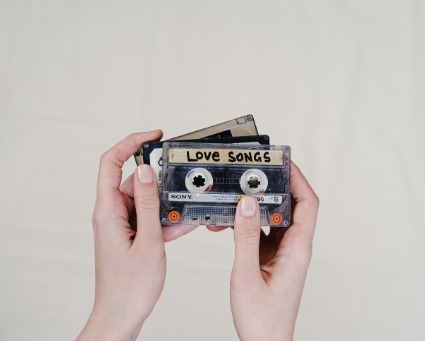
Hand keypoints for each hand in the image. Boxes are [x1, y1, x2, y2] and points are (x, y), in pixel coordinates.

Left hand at [77, 131, 195, 340]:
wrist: (122, 314)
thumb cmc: (130, 286)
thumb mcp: (149, 241)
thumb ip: (149, 204)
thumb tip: (147, 171)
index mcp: (108, 211)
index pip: (111, 162)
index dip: (131, 143)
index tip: (154, 136)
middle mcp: (112, 213)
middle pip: (136, 181)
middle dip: (162, 182)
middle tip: (184, 184)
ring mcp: (121, 223)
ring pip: (147, 200)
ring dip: (168, 205)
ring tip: (187, 213)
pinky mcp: (131, 233)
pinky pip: (150, 217)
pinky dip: (167, 220)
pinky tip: (184, 225)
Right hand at [230, 162, 318, 340]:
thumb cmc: (263, 319)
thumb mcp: (247, 274)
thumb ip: (245, 237)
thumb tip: (245, 203)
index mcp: (298, 250)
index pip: (308, 203)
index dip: (298, 178)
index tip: (283, 161)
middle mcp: (295, 248)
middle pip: (292, 205)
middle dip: (274, 185)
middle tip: (255, 171)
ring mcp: (284, 253)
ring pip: (274, 218)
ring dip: (257, 205)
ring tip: (237, 194)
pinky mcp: (272, 260)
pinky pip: (262, 232)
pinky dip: (248, 223)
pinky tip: (230, 221)